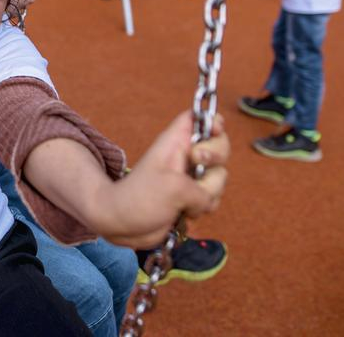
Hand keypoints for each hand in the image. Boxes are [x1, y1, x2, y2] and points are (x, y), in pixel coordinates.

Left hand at [100, 111, 228, 248]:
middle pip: (220, 145)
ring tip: (184, 199)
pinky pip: (214, 198)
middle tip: (197, 160)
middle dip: (216, 156)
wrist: (123, 225)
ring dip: (209, 191)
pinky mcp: (192, 197)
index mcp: (175, 142)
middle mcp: (185, 156)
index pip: (198, 118)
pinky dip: (204, 207)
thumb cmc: (139, 198)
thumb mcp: (174, 187)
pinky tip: (184, 212)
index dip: (212, 121)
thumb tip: (208, 198)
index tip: (215, 130)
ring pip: (219, 177)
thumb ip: (203, 187)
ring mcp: (190, 177)